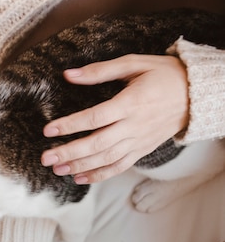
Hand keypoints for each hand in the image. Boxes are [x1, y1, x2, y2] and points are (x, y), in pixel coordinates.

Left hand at [40, 54, 189, 183]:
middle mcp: (134, 125)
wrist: (195, 94)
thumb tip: (69, 74)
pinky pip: (118, 167)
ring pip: (106, 158)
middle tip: (46, 158)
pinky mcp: (141, 151)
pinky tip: (79, 178)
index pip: (95, 117)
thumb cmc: (162, 74)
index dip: (70, 125)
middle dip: (69, 152)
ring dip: (79, 166)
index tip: (48, 130)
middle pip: (97, 143)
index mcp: (130, 102)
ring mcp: (138, 141)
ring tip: (57, 169)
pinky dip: (98, 175)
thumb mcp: (134, 63)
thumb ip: (100, 71)